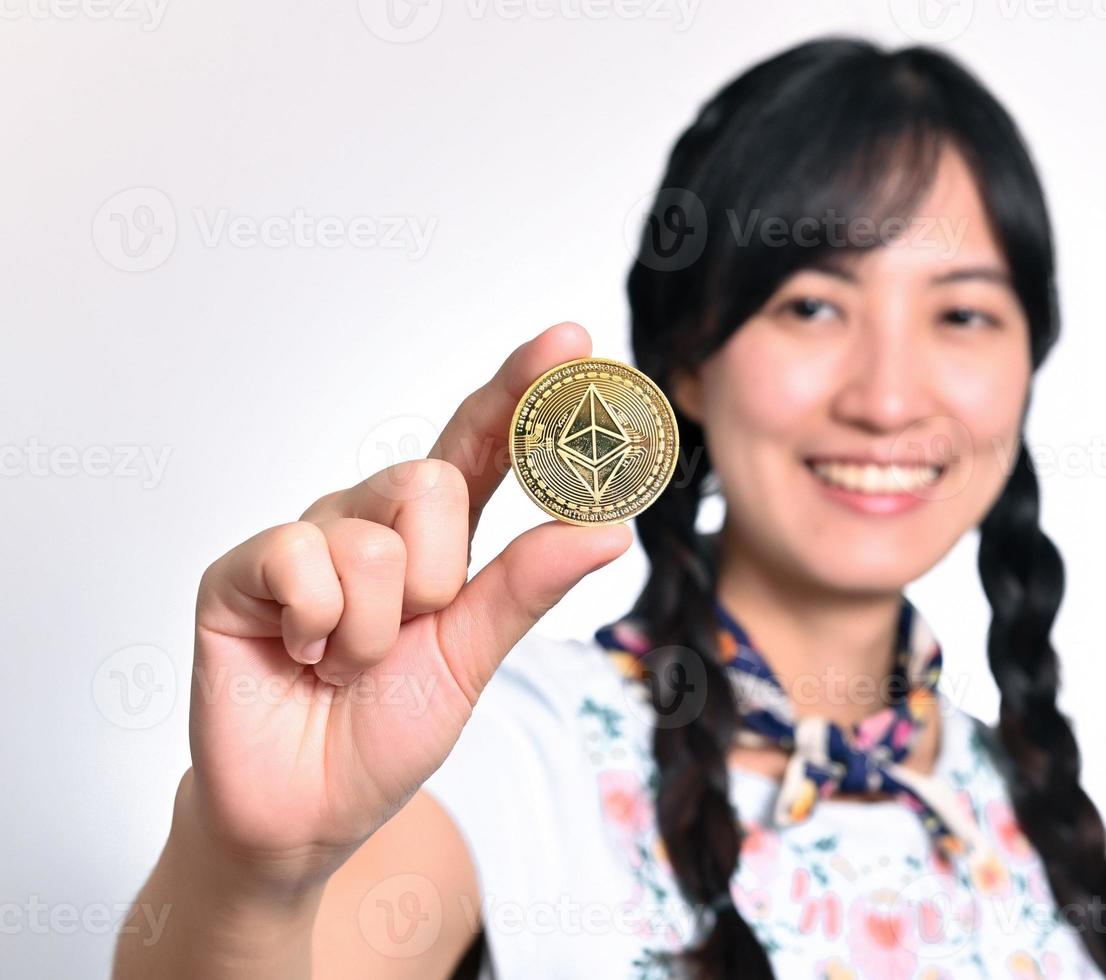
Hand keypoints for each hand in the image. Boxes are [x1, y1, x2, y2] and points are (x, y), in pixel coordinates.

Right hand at [186, 321, 630, 886]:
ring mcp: (307, 538)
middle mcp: (373, 521)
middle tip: (404, 635)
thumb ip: (529, 586)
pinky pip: (299, 555)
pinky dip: (315, 624)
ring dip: (374, 626)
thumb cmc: (387, 729)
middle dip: (436, 578)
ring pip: (373, 534)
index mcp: (439, 539)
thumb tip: (611, 526)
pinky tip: (298, 652)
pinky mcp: (241, 569)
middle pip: (432, 481)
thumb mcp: (472, 658)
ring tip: (343, 662)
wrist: (308, 810)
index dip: (524, 389)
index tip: (571, 340)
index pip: (485, 445)